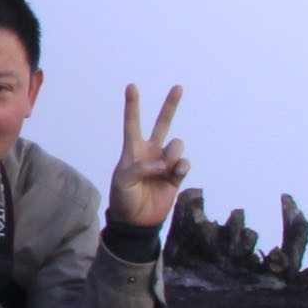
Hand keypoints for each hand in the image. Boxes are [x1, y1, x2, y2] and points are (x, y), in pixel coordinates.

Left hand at [109, 83, 189, 229]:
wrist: (136, 221)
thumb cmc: (123, 198)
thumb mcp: (123, 181)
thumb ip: (140, 168)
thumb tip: (164, 164)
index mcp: (132, 150)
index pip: (132, 124)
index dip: (132, 105)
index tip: (131, 86)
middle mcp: (150, 152)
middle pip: (162, 124)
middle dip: (170, 105)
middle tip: (178, 87)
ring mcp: (164, 163)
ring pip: (177, 145)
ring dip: (173, 154)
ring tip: (165, 168)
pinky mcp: (176, 176)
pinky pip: (184, 163)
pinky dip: (181, 166)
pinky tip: (175, 174)